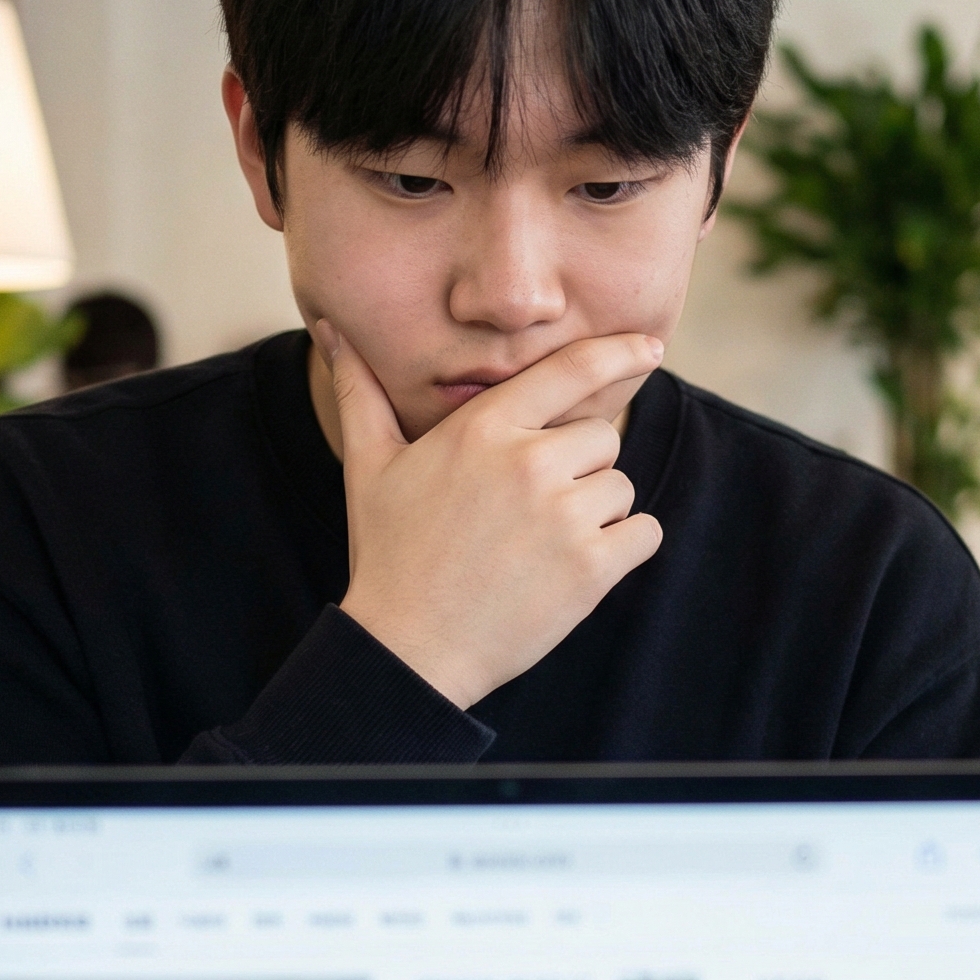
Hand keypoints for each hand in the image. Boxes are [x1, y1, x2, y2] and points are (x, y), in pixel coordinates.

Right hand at [321, 325, 665, 708]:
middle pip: (603, 436)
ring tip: (539, 546)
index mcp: (481, 428)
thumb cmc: (388, 554)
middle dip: (580, 467)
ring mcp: (562, 516)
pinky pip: (644, 533)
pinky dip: (623, 549)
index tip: (648, 347)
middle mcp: (527, 463)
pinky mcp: (590, 568)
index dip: (618, 352)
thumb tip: (330, 330)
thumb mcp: (368, 465)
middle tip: (530, 511)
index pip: (570, 369)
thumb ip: (360, 391)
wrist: (407, 649)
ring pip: (621, 488)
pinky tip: (574, 567)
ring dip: (596, 514)